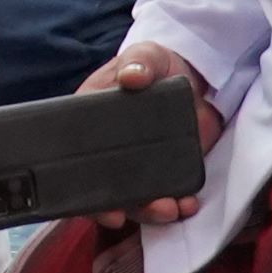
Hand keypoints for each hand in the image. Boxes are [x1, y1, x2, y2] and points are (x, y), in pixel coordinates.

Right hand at [77, 38, 218, 229]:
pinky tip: (187, 204)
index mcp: (93, 123)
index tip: (94, 201)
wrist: (193, 76)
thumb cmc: (155, 65)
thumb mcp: (146, 57)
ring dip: (149, 211)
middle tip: (122, 215)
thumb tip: (131, 77)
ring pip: (136, 198)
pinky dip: (177, 205)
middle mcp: (111, 151)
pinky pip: (168, 194)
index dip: (81, 185)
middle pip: (104, 188)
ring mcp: (140, 164)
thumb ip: (139, 63)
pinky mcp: (168, 169)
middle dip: (114, 207)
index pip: (78, 157)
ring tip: (167, 210)